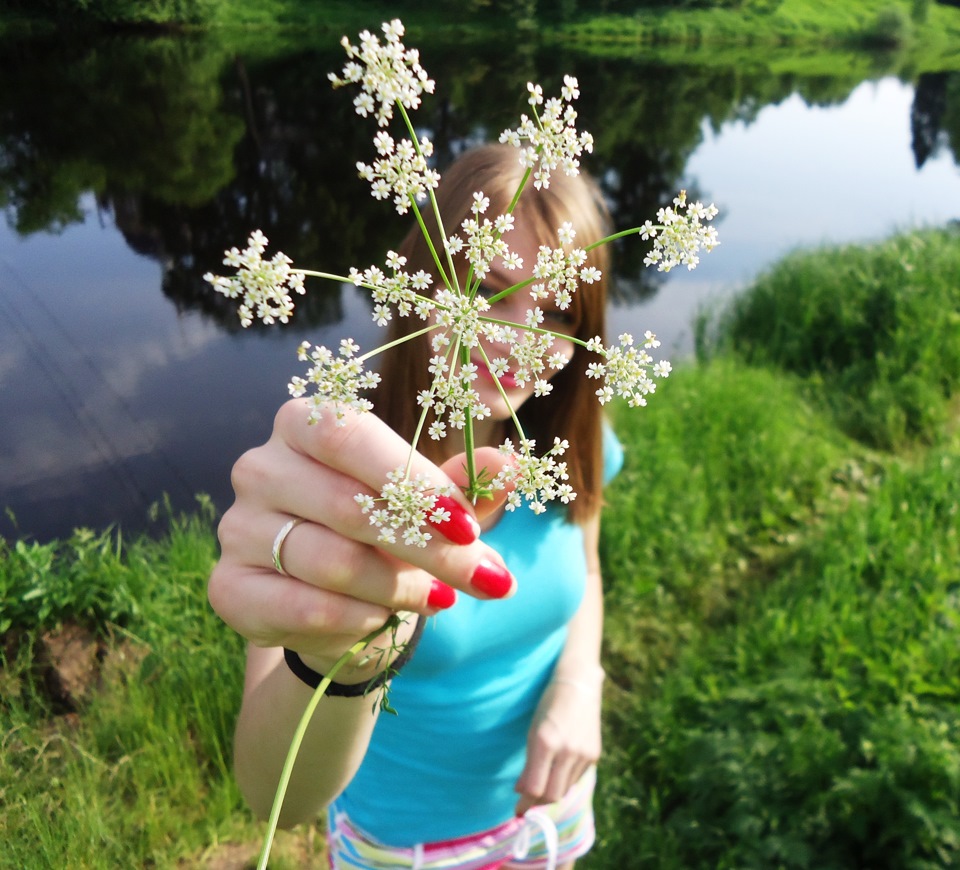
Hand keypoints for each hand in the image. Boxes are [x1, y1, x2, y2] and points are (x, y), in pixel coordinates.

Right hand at [208, 398, 513, 676]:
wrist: (339, 604)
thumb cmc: (389, 534)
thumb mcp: (433, 506)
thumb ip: (465, 485)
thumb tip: (507, 464)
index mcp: (305, 424)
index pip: (352, 438)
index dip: (414, 482)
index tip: (470, 528)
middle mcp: (260, 467)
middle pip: (349, 506)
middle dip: (429, 549)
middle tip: (483, 578)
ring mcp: (237, 527)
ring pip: (332, 561)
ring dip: (400, 588)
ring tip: (439, 598)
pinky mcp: (228, 586)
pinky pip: (302, 606)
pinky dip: (357, 618)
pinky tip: (382, 618)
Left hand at [514, 675, 602, 816]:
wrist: (578, 684)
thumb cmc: (548, 705)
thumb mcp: (532, 731)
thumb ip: (528, 764)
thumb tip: (521, 791)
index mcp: (546, 742)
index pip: (535, 788)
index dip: (525, 802)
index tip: (517, 810)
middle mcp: (567, 751)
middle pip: (552, 795)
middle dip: (538, 801)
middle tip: (527, 800)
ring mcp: (583, 754)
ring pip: (565, 789)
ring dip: (551, 791)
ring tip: (541, 784)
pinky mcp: (594, 755)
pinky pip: (576, 778)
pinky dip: (564, 780)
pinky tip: (557, 770)